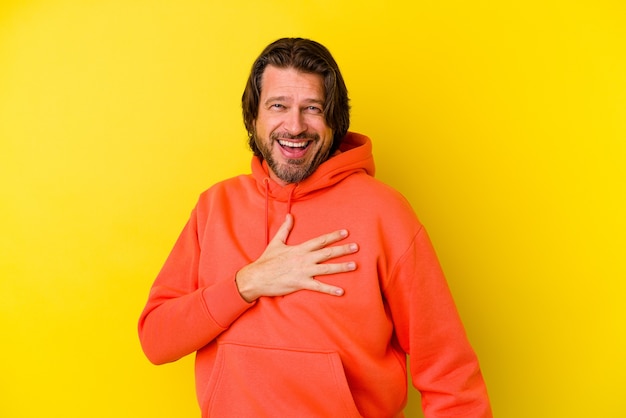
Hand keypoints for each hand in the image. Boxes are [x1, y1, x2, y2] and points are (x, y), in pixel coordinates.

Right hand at [235, 214, 357, 301]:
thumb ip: (285, 229)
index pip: (320, 240)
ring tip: (355, 265)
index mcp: (300, 248)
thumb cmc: (266, 260)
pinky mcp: (301, 284)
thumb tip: (289, 215)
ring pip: (326, 269)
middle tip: (356, 247)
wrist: (257, 277)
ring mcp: (304, 272)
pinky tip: (341, 291)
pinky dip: (330, 289)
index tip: (346, 232)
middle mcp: (304, 259)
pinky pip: (319, 287)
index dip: (334, 236)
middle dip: (342, 249)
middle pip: (327, 253)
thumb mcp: (276, 242)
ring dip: (341, 267)